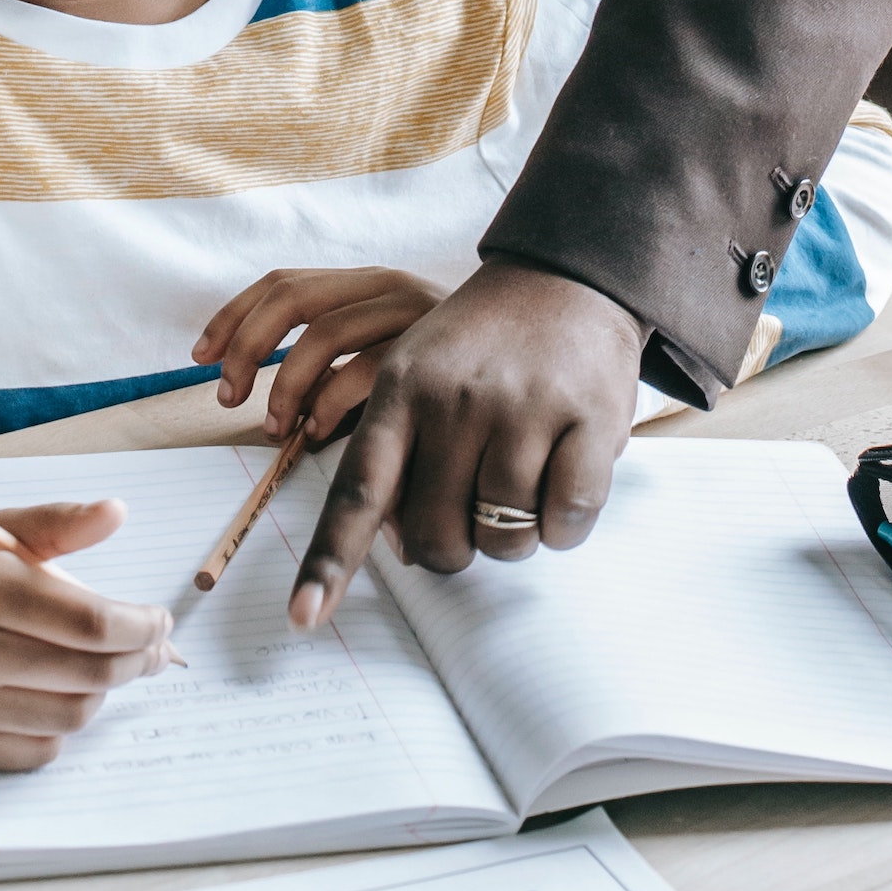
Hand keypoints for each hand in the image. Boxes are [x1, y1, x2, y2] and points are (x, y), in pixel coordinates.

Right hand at [0, 501, 172, 770]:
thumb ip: (59, 523)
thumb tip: (118, 512)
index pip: (91, 620)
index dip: (141, 624)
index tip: (161, 618)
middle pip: (91, 673)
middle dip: (138, 659)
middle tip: (154, 646)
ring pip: (72, 715)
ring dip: (103, 690)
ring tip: (107, 665)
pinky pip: (38, 750)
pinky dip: (62, 725)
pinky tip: (61, 694)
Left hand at [193, 266, 444, 445]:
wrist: (551, 336)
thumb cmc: (461, 367)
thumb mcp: (392, 357)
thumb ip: (342, 373)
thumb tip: (276, 419)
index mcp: (368, 282)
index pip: (284, 282)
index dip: (234, 316)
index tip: (200, 355)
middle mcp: (387, 285)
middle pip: (293, 296)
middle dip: (247, 346)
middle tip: (226, 396)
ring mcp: (413, 312)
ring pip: (324, 332)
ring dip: (285, 385)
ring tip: (275, 428)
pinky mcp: (435, 346)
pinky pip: (366, 369)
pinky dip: (330, 403)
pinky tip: (320, 434)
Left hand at [287, 260, 641, 629]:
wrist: (567, 273)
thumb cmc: (485, 344)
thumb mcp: (418, 372)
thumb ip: (398, 452)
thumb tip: (397, 542)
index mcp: (400, 389)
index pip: (357, 492)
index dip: (330, 562)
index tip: (304, 617)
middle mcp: (454, 399)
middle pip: (437, 538)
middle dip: (455, 546)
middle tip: (475, 502)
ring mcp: (522, 408)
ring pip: (504, 540)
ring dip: (514, 534)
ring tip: (525, 475)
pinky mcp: (587, 419)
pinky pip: (566, 522)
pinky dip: (564, 523)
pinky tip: (565, 472)